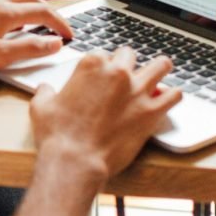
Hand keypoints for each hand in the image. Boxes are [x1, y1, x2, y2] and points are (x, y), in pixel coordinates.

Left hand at [0, 0, 73, 80]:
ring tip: (40, 25)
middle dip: (49, 12)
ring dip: (32, 9)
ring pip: (15, 0)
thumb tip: (55, 43)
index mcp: (3, 12)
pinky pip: (1, 4)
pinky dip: (16, 12)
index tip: (70, 36)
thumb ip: (29, 49)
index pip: (42, 11)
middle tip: (60, 28)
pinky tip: (11, 26)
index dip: (60, 23)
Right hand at [30, 47, 180, 184]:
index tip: (100, 77)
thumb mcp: (41, 107)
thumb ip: (45, 92)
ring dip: (158, 70)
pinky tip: (166, 99)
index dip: (101, 65)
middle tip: (124, 77)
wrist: (75, 161)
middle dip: (127, 64)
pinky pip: (174, 95)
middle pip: (130, 55)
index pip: (102, 53)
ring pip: (161, 65)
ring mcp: (137, 91)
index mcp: (91, 65)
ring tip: (156, 76)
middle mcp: (117, 73)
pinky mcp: (151, 112)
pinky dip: (172, 96)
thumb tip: (45, 89)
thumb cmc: (57, 135)